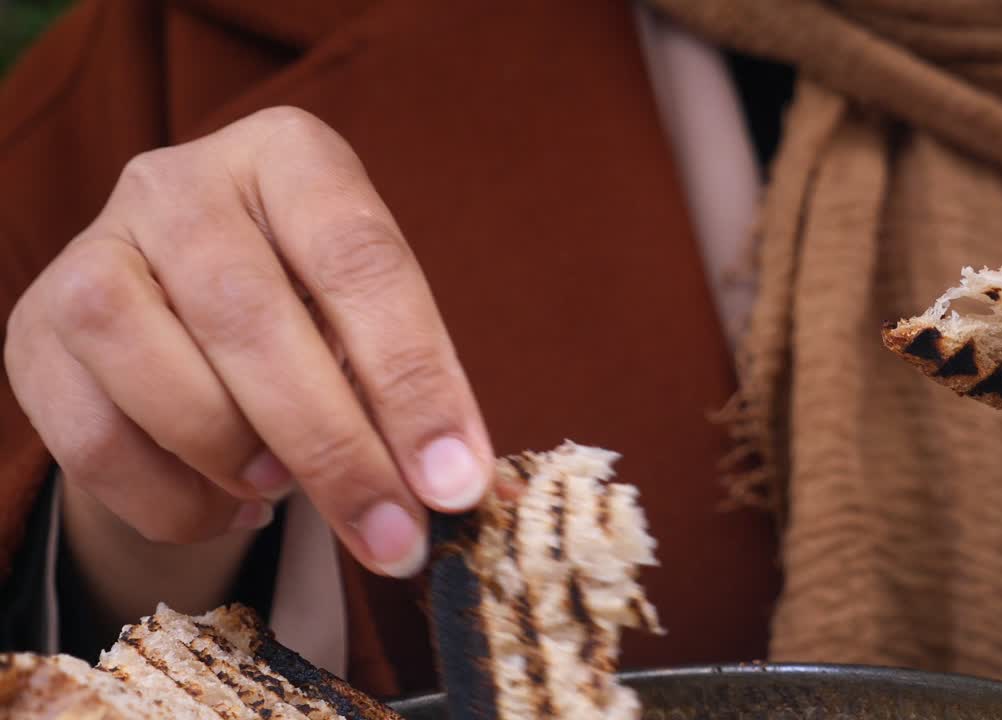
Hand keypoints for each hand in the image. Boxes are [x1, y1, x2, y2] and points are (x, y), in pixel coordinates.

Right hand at [4, 107, 492, 592]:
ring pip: (160, 375)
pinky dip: (175, 501)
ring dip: (241, 460)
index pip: (360, 261)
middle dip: (335, 449)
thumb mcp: (366, 320)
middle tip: (393, 536)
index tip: (455, 483)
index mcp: (290, 154)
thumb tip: (462, 487)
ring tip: (284, 491)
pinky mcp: (34, 331)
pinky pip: (97, 442)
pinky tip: (226, 506)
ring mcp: (94, 251)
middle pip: (252, 319)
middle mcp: (180, 182)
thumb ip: (407, 387)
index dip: (414, 381)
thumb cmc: (308, 311)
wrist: (184, 313)